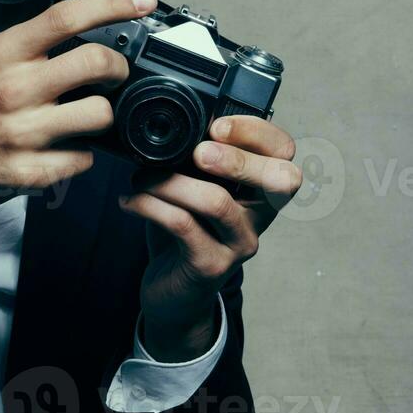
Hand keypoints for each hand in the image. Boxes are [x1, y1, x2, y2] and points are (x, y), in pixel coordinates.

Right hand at [0, 0, 156, 280]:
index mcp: (0, 53)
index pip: (65, 19)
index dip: (112, 6)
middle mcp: (14, 91)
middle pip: (95, 65)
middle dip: (116, 66)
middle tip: (111, 70)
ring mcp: (22, 133)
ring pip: (98, 115)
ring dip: (101, 113)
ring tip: (83, 110)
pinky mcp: (29, 172)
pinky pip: (82, 160)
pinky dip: (81, 153)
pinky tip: (64, 146)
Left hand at [118, 115, 301, 360]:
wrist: (173, 292)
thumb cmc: (183, 230)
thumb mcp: (191, 186)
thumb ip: (191, 157)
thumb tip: (164, 119)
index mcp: (259, 188)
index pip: (284, 152)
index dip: (257, 132)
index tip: (214, 125)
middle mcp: (259, 216)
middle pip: (279, 180)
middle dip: (237, 159)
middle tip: (196, 152)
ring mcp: (239, 243)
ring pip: (217, 201)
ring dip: (171, 182)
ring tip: (140, 178)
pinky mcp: (211, 264)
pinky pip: (183, 225)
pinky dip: (149, 205)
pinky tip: (128, 201)